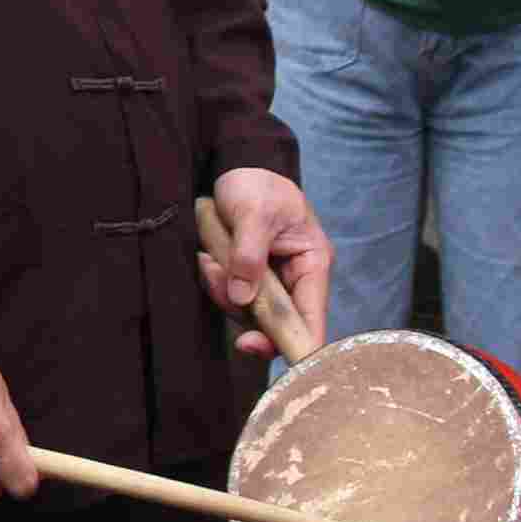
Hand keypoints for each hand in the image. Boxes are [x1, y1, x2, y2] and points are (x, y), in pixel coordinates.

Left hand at [200, 167, 332, 359]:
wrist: (236, 168)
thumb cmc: (255, 186)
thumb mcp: (253, 212)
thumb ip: (249, 254)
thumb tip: (242, 298)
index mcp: (312, 263)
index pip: (312, 315)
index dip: (297, 341)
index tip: (274, 353)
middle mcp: (295, 278)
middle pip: (278, 321)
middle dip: (248, 317)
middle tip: (229, 305)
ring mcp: (270, 281)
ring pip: (249, 311)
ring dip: (225, 292)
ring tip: (211, 260)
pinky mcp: (247, 278)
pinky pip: (231, 296)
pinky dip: (216, 282)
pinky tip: (208, 259)